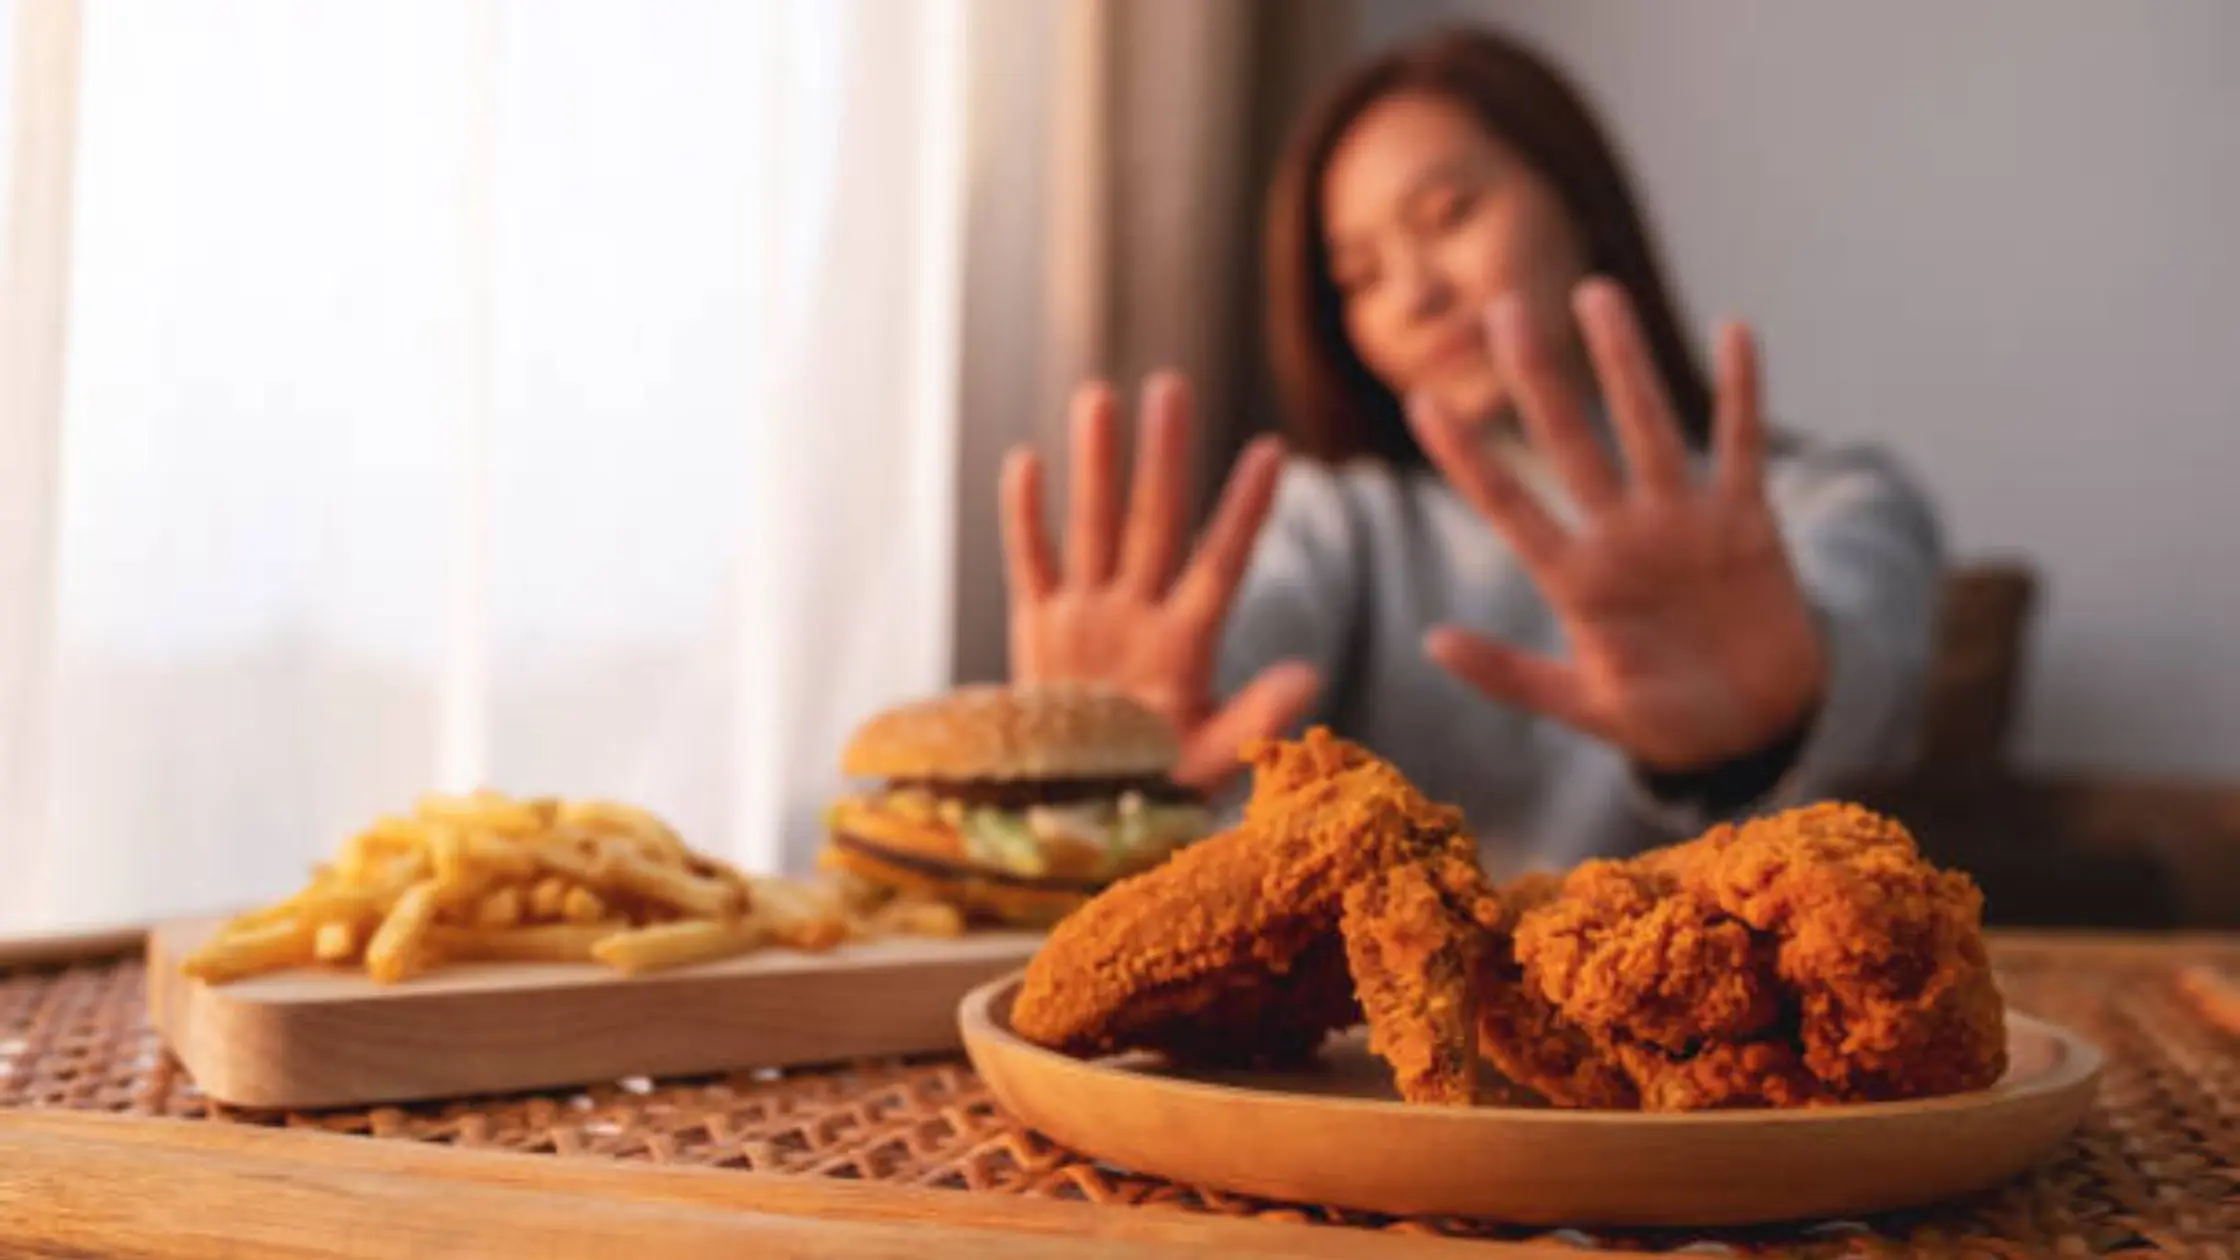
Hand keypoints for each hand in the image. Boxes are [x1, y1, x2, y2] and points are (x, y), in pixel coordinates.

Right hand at [1002, 372, 1319, 789]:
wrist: (1078, 820)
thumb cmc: (1155, 797)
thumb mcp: (1212, 762)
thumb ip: (1256, 719)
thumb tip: (1312, 674)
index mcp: (1187, 645)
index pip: (1221, 562)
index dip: (1244, 509)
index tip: (1273, 450)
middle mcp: (1138, 615)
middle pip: (1154, 521)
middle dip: (1164, 456)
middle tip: (1172, 385)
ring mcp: (1087, 618)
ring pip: (1093, 525)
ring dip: (1096, 464)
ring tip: (1100, 395)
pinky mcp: (1039, 631)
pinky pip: (1030, 563)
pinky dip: (1026, 517)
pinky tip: (1028, 460)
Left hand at [1411, 279, 1825, 772]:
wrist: (1759, 727)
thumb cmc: (1667, 722)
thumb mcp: (1586, 708)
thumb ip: (1512, 677)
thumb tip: (1432, 642)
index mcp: (1577, 580)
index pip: (1509, 505)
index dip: (1467, 459)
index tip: (1420, 403)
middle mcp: (1622, 536)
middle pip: (1570, 442)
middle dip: (1538, 378)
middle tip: (1501, 307)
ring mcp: (1682, 522)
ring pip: (1647, 423)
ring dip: (1623, 362)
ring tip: (1595, 293)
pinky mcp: (1746, 521)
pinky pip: (1740, 445)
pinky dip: (1741, 392)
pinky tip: (1735, 331)